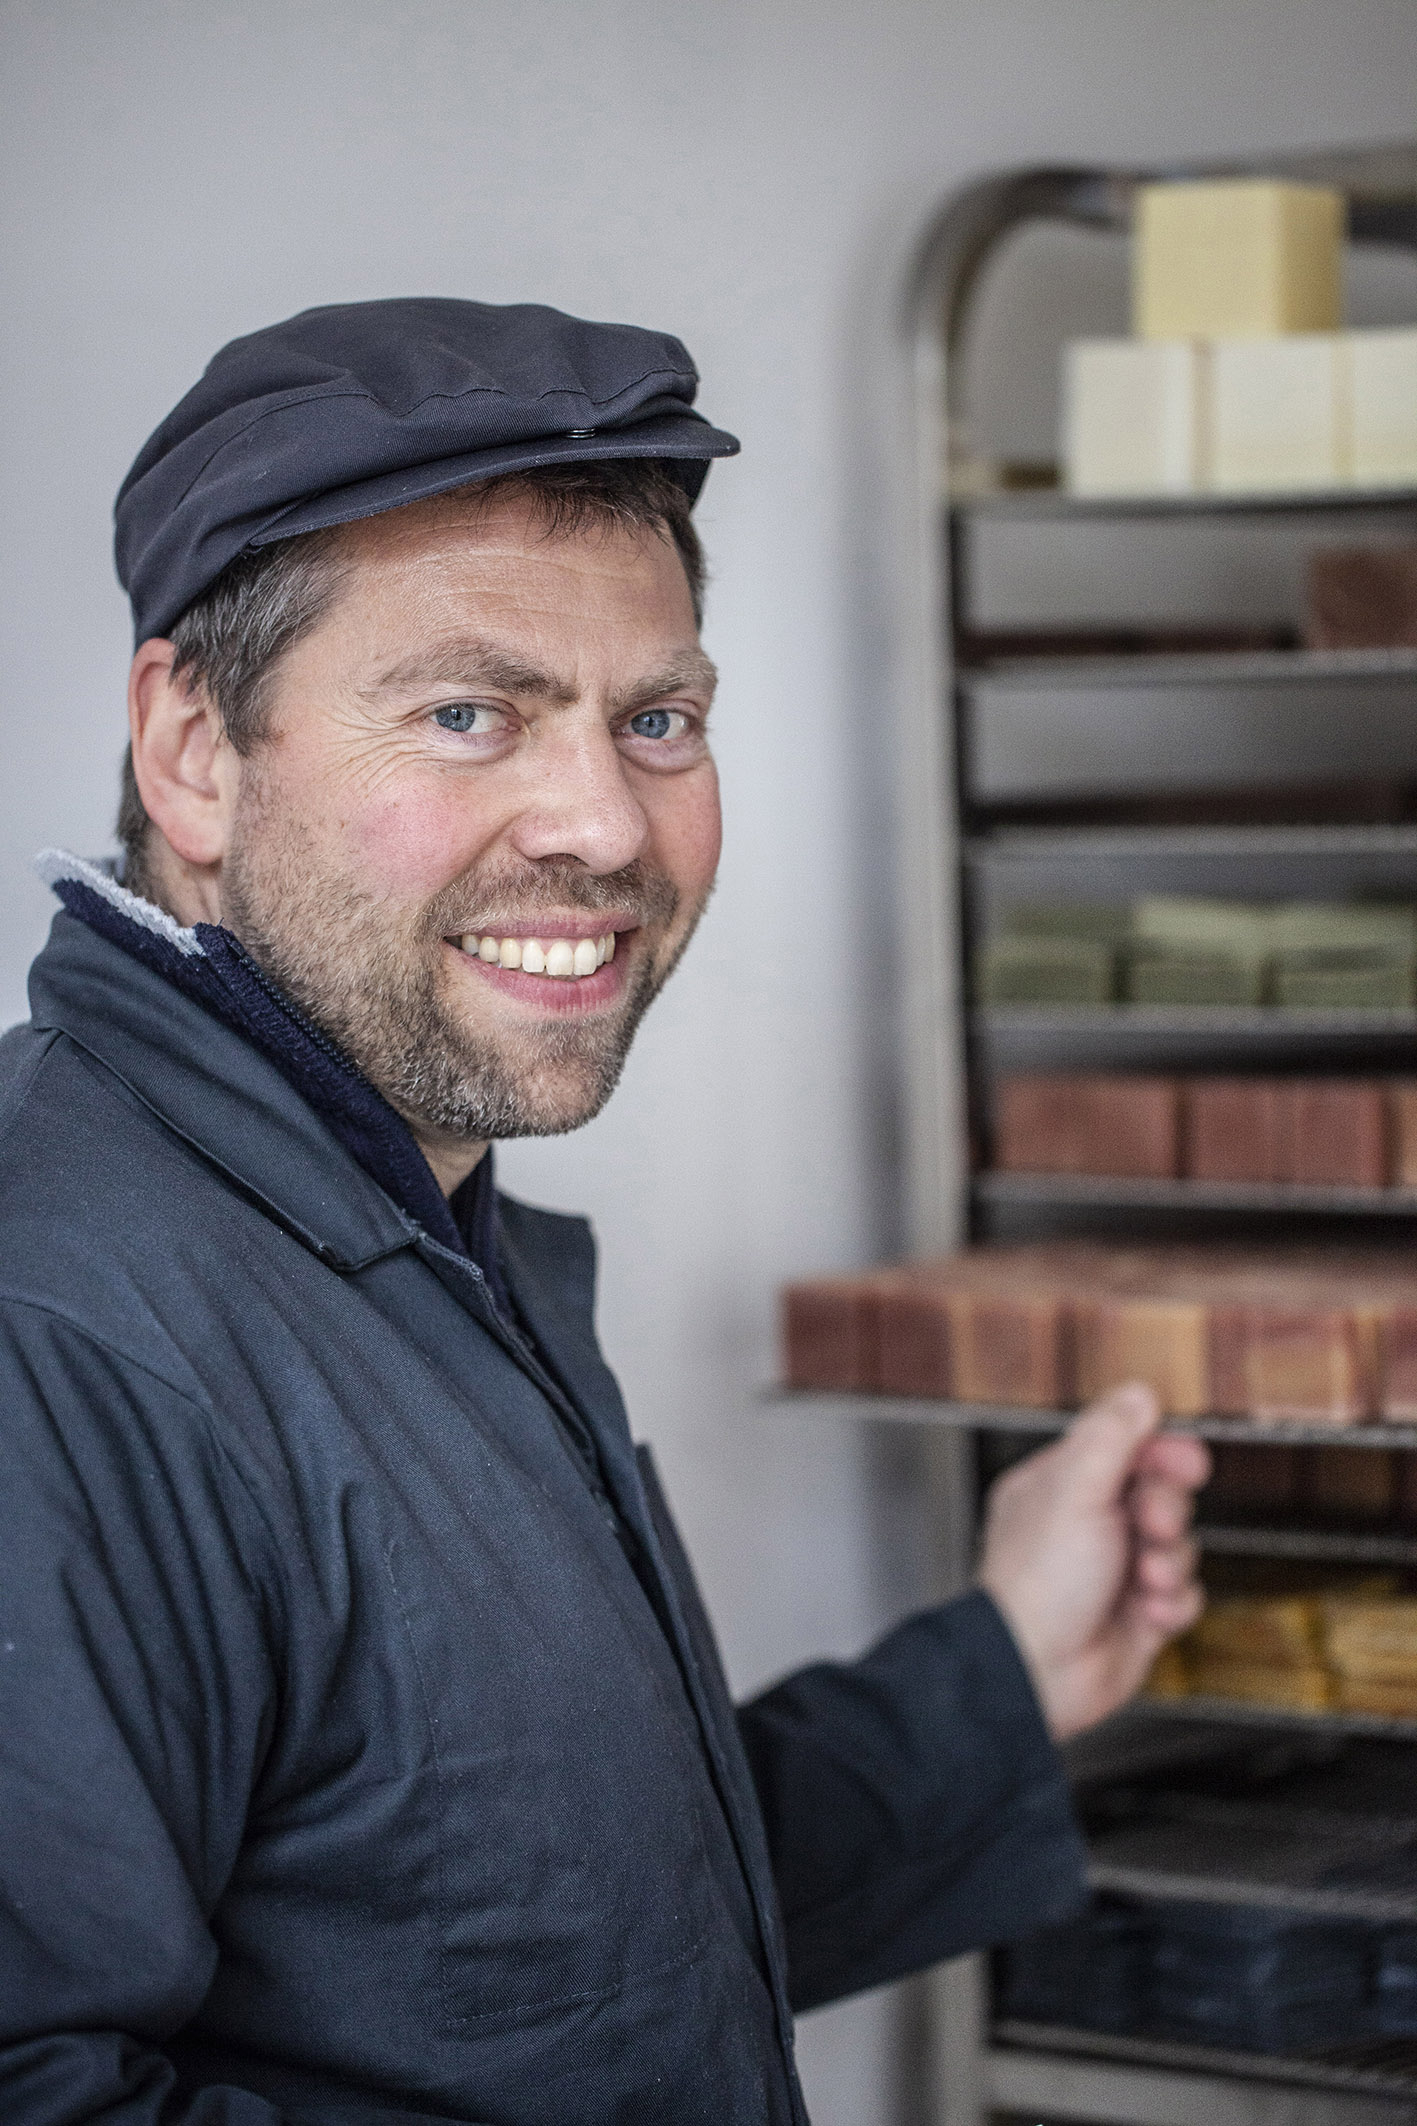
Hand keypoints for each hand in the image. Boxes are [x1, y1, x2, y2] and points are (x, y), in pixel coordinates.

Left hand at [977, 1383, 1208, 1741]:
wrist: (1038, 1672)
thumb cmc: (1038, 1583)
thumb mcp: (1074, 1488)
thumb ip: (1110, 1436)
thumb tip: (1138, 1394)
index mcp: (1062, 1486)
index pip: (1125, 1449)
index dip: (1162, 1452)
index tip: (1185, 1461)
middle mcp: (1089, 1525)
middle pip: (1162, 1493)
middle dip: (1168, 1509)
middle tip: (1155, 1525)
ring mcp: (1116, 1571)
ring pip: (1180, 1545)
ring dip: (1170, 1561)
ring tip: (1144, 1579)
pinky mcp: (1140, 1614)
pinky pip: (1185, 1594)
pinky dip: (1172, 1602)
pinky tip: (1147, 1611)